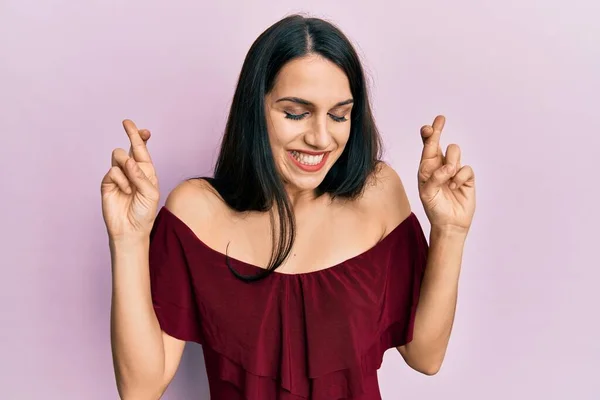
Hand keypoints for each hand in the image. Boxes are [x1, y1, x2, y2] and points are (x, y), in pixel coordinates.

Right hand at [101, 119, 159, 240]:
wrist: (130, 229)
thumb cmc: (144, 212)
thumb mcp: (150, 193)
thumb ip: (141, 175)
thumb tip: (129, 159)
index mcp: (146, 171)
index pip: (142, 150)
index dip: (141, 137)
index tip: (143, 129)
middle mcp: (132, 171)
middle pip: (130, 147)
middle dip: (131, 134)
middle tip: (127, 122)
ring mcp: (119, 176)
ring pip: (119, 155)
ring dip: (127, 166)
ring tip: (132, 184)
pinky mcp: (107, 182)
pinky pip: (112, 170)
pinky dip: (121, 180)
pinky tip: (125, 191)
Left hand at [417, 115, 475, 234]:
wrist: (449, 223)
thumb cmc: (434, 207)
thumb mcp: (427, 193)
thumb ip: (433, 178)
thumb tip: (447, 167)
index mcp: (427, 168)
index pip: (427, 147)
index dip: (428, 134)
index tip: (428, 126)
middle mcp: (440, 165)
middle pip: (441, 143)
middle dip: (438, 130)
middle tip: (440, 119)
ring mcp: (454, 170)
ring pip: (454, 151)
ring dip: (450, 162)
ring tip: (447, 178)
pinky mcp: (466, 177)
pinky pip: (466, 168)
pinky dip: (459, 177)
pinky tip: (454, 187)